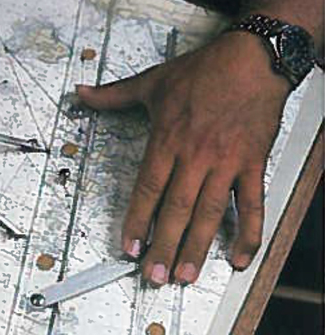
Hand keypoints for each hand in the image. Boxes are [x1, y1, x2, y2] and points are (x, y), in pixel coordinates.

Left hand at [75, 32, 290, 285]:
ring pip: (210, 213)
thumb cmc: (203, 71)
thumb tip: (81, 92)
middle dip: (164, 245)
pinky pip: (252, 204)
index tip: (129, 246)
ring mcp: (226, 163)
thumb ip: (113, 94)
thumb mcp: (152, 82)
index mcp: (167, 140)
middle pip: (176, 209)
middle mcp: (195, 156)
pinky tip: (239, 257)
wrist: (252, 59)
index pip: (147, 189)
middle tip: (154, 275)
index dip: (137, 220)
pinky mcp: (252, 164)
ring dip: (198, 247)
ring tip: (186, 275)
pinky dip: (248, 232)